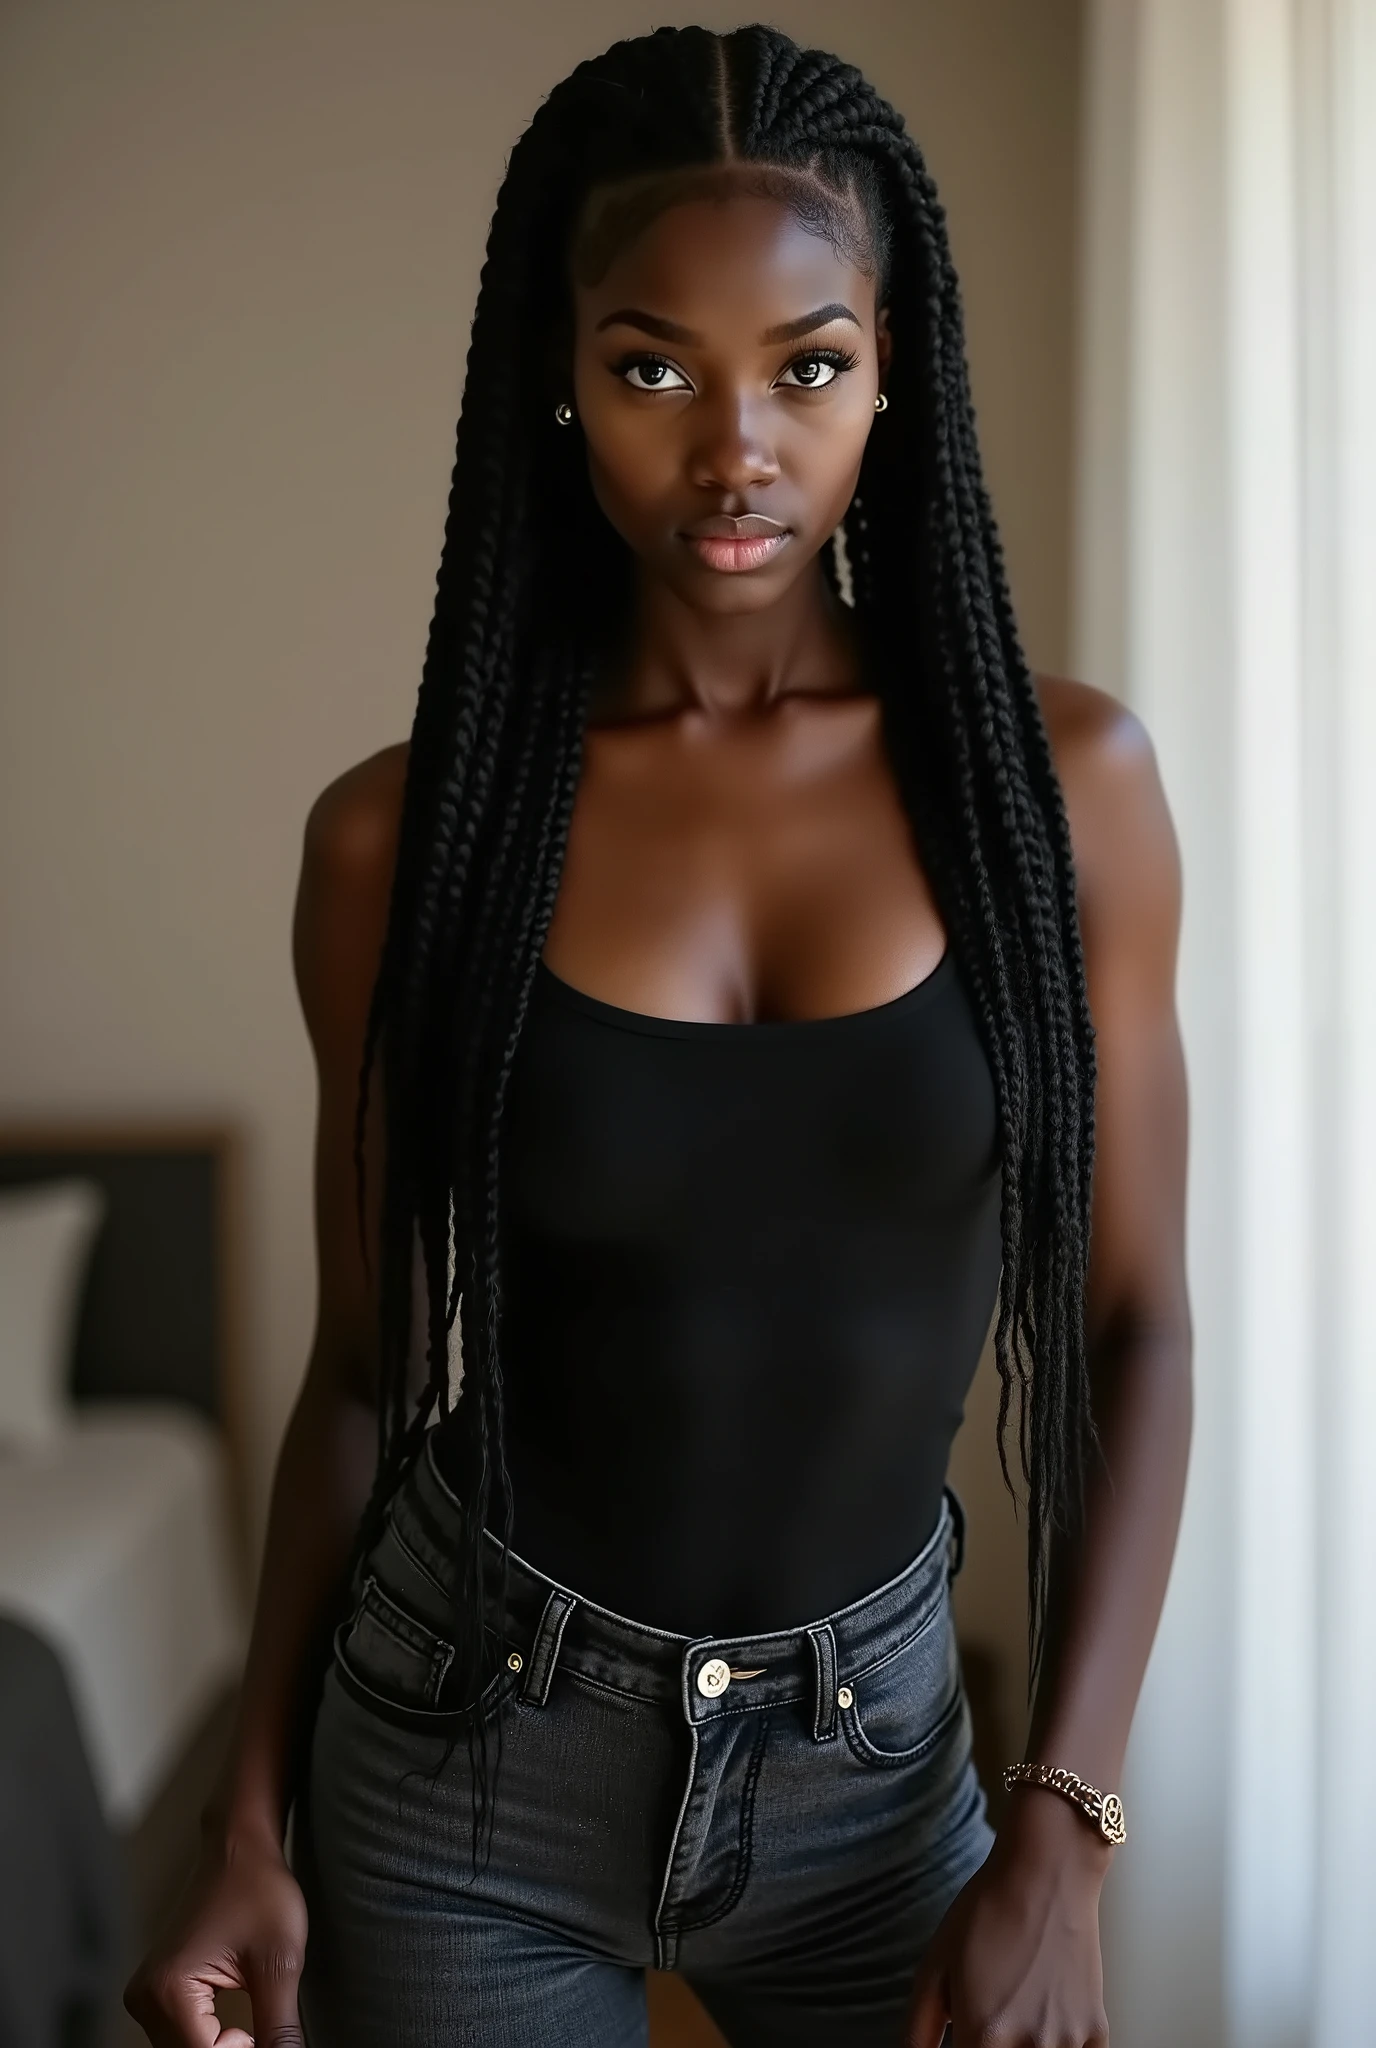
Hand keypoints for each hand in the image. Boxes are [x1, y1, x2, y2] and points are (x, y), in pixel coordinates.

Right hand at [123, 1821, 307, 2046]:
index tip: (274, 2040)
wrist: (239, 1846)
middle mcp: (145, 1997)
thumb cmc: (260, 1889)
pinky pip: (181, 2037)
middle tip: (269, 2035)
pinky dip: (210, 2043)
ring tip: (255, 2033)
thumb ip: (279, 2029)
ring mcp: (146, 1995)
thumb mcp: (279, 1963)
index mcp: (169, 1990)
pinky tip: (240, 2035)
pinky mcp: (156, 1992)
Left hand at [906, 1790, 1111, 2046]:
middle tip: (991, 2020)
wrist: (1047, 1873)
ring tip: (1016, 2007)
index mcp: (985, 2036)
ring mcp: (1069, 2043)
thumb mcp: (933, 1968)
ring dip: (1025, 2047)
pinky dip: (1057, 2046)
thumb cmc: (986, 1914)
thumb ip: (918, 2031)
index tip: (963, 2037)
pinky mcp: (1097, 2032)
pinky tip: (1043, 2012)